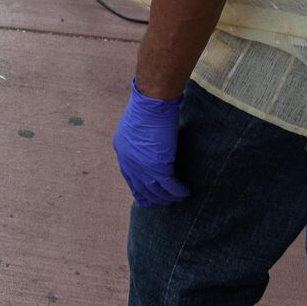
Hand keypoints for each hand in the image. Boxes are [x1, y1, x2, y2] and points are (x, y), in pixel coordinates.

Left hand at [112, 79, 188, 206]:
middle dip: (155, 197)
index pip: (129, 177)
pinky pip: (170, 186)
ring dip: (168, 197)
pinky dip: (178, 191)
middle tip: (166, 202)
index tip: (146, 199)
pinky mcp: (157, 167)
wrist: (152, 103)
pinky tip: (185, 192)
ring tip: (178, 199)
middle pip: (141, 187)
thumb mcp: (136, 125)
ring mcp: (142, 167)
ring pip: (156, 190)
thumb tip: (151, 147)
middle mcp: (128, 162)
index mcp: (122, 150)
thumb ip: (139, 140)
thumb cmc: (147, 106)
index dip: (139, 189)